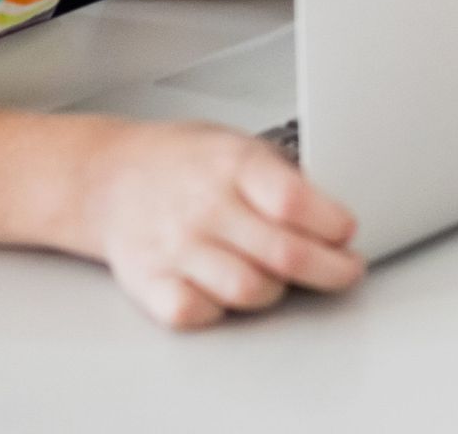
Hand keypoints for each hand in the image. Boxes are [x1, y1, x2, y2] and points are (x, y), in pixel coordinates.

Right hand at [85, 123, 362, 329]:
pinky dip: (219, 310)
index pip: (294, 201)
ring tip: (283, 278)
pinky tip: (227, 293)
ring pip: (249, 290)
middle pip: (284, 254)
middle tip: (346, 270)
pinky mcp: (150, 282)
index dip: (332, 223)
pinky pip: (196, 313)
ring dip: (278, 291)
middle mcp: (206, 207)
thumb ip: (284, 178)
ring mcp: (176, 248)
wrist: (109, 177)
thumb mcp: (240, 145)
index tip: (348, 234)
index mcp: (233, 165)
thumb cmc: (183, 163)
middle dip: (330, 269)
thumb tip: (336, 213)